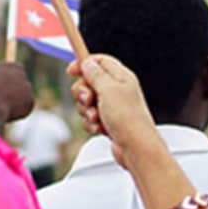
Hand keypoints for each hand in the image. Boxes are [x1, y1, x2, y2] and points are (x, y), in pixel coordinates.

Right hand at [0, 62, 33, 135]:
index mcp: (8, 67)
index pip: (17, 67)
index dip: (14, 76)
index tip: (11, 84)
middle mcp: (20, 74)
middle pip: (22, 81)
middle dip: (17, 89)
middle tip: (8, 99)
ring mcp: (27, 87)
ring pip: (22, 96)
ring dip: (15, 102)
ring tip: (1, 108)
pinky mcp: (30, 100)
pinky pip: (25, 108)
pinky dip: (18, 112)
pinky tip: (8, 114)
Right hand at [68, 55, 161, 169]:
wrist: (136, 148)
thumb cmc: (128, 119)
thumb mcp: (108, 90)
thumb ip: (95, 74)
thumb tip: (87, 62)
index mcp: (121, 77)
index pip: (99, 61)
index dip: (84, 64)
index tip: (71, 71)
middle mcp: (117, 90)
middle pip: (89, 82)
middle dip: (82, 92)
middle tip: (88, 100)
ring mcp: (112, 106)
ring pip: (87, 102)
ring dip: (86, 111)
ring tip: (97, 118)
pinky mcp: (108, 121)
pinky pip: (90, 117)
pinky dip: (91, 123)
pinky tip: (99, 128)